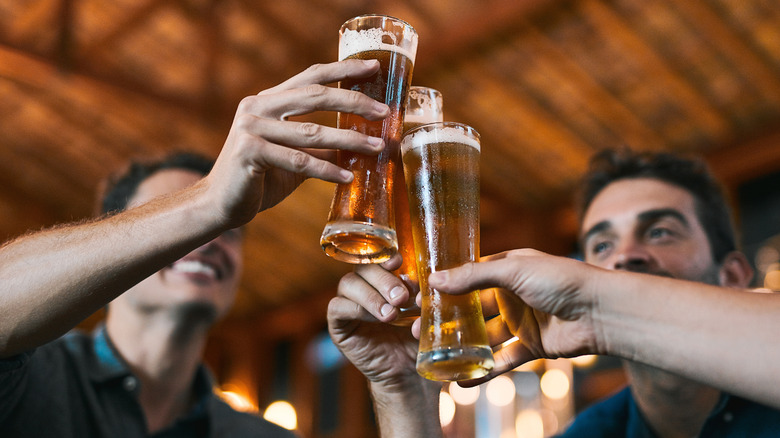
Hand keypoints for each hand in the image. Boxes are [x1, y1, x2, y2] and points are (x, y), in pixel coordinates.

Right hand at [206, 59, 389, 227]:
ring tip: (377, 148)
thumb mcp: (294, 155)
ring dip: (349, 141)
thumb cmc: (259, 179)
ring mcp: (250, 127)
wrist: (219, 205)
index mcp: (268, 100)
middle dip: (354, 102)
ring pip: (311, 132)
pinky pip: (298, 161)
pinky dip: (325, 171)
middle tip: (384, 112)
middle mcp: (257, 107)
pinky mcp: (249, 152)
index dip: (343, 70)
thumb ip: (319, 145)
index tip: (374, 66)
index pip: (311, 77)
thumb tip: (362, 142)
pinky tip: (347, 177)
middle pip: (315, 96)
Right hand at [327, 256, 422, 388]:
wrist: (409, 374)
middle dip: (383, 279)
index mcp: (385, 280)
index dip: (385, 256)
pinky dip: (356, 309)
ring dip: (371, 295)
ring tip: (392, 314)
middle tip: (402, 298)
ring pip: (348, 283)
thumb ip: (422, 297)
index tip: (399, 262)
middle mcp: (365, 288)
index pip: (377, 257)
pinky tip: (377, 319)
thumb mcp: (425, 315)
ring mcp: (349, 305)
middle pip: (363, 267)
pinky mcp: (339, 325)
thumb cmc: (418, 340)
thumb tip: (420, 287)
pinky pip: (337, 307)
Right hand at [427, 249, 600, 383]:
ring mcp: (522, 321)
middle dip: (449, 320)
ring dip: (464, 346)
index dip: (446, 288)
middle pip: (474, 309)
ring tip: (435, 356)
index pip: (470, 277)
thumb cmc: (562, 280)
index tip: (420, 298)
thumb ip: (474, 276)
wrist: (600, 312)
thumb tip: (435, 279)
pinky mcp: (532, 346)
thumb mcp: (514, 270)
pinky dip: (486, 369)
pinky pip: (504, 359)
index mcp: (508, 269)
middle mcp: (513, 294)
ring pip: (486, 336)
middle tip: (420, 330)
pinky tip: (463, 378)